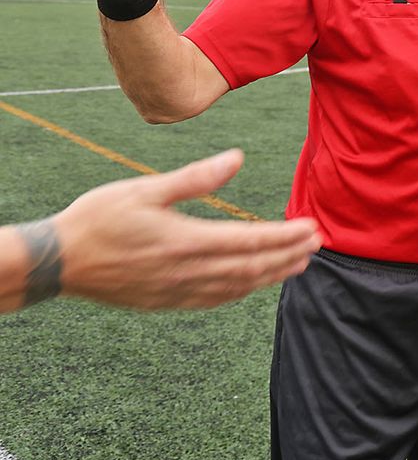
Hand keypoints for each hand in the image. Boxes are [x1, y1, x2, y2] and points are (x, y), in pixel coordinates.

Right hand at [51, 149, 321, 309]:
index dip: (286, 237)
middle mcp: (186, 272)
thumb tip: (238, 157)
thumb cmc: (97, 219)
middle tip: (318, 245)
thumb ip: (196, 178)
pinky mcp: (164, 302)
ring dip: (271, 276)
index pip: (250, 241)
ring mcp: (176, 292)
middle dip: (289, 256)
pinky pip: (213, 300)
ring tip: (298, 264)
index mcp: (185, 241)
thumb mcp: (145, 189)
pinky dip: (241, 291)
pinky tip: (253, 284)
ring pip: (236, 287)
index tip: (313, 229)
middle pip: (251, 267)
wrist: (56, 262)